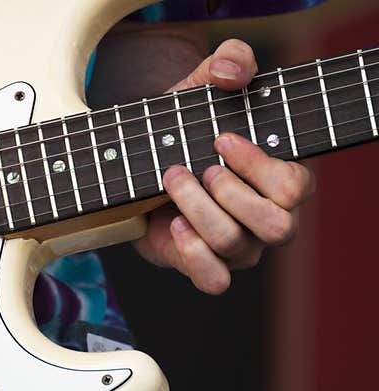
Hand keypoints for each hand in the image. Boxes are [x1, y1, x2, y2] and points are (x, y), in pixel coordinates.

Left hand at [134, 39, 315, 293]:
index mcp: (280, 180)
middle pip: (277, 227)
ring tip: (172, 180)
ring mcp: (236, 246)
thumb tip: (233, 70)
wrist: (143, 160)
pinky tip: (173, 226)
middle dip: (232, 193)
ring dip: (198, 210)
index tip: (221, 139)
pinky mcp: (202, 264)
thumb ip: (229, 62)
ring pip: (235, 246)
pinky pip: (214, 280)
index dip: (260, 165)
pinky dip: (193, 256)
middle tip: (199, 167)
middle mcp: (265, 218)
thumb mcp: (203, 88)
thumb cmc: (184, 128)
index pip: (296, 187)